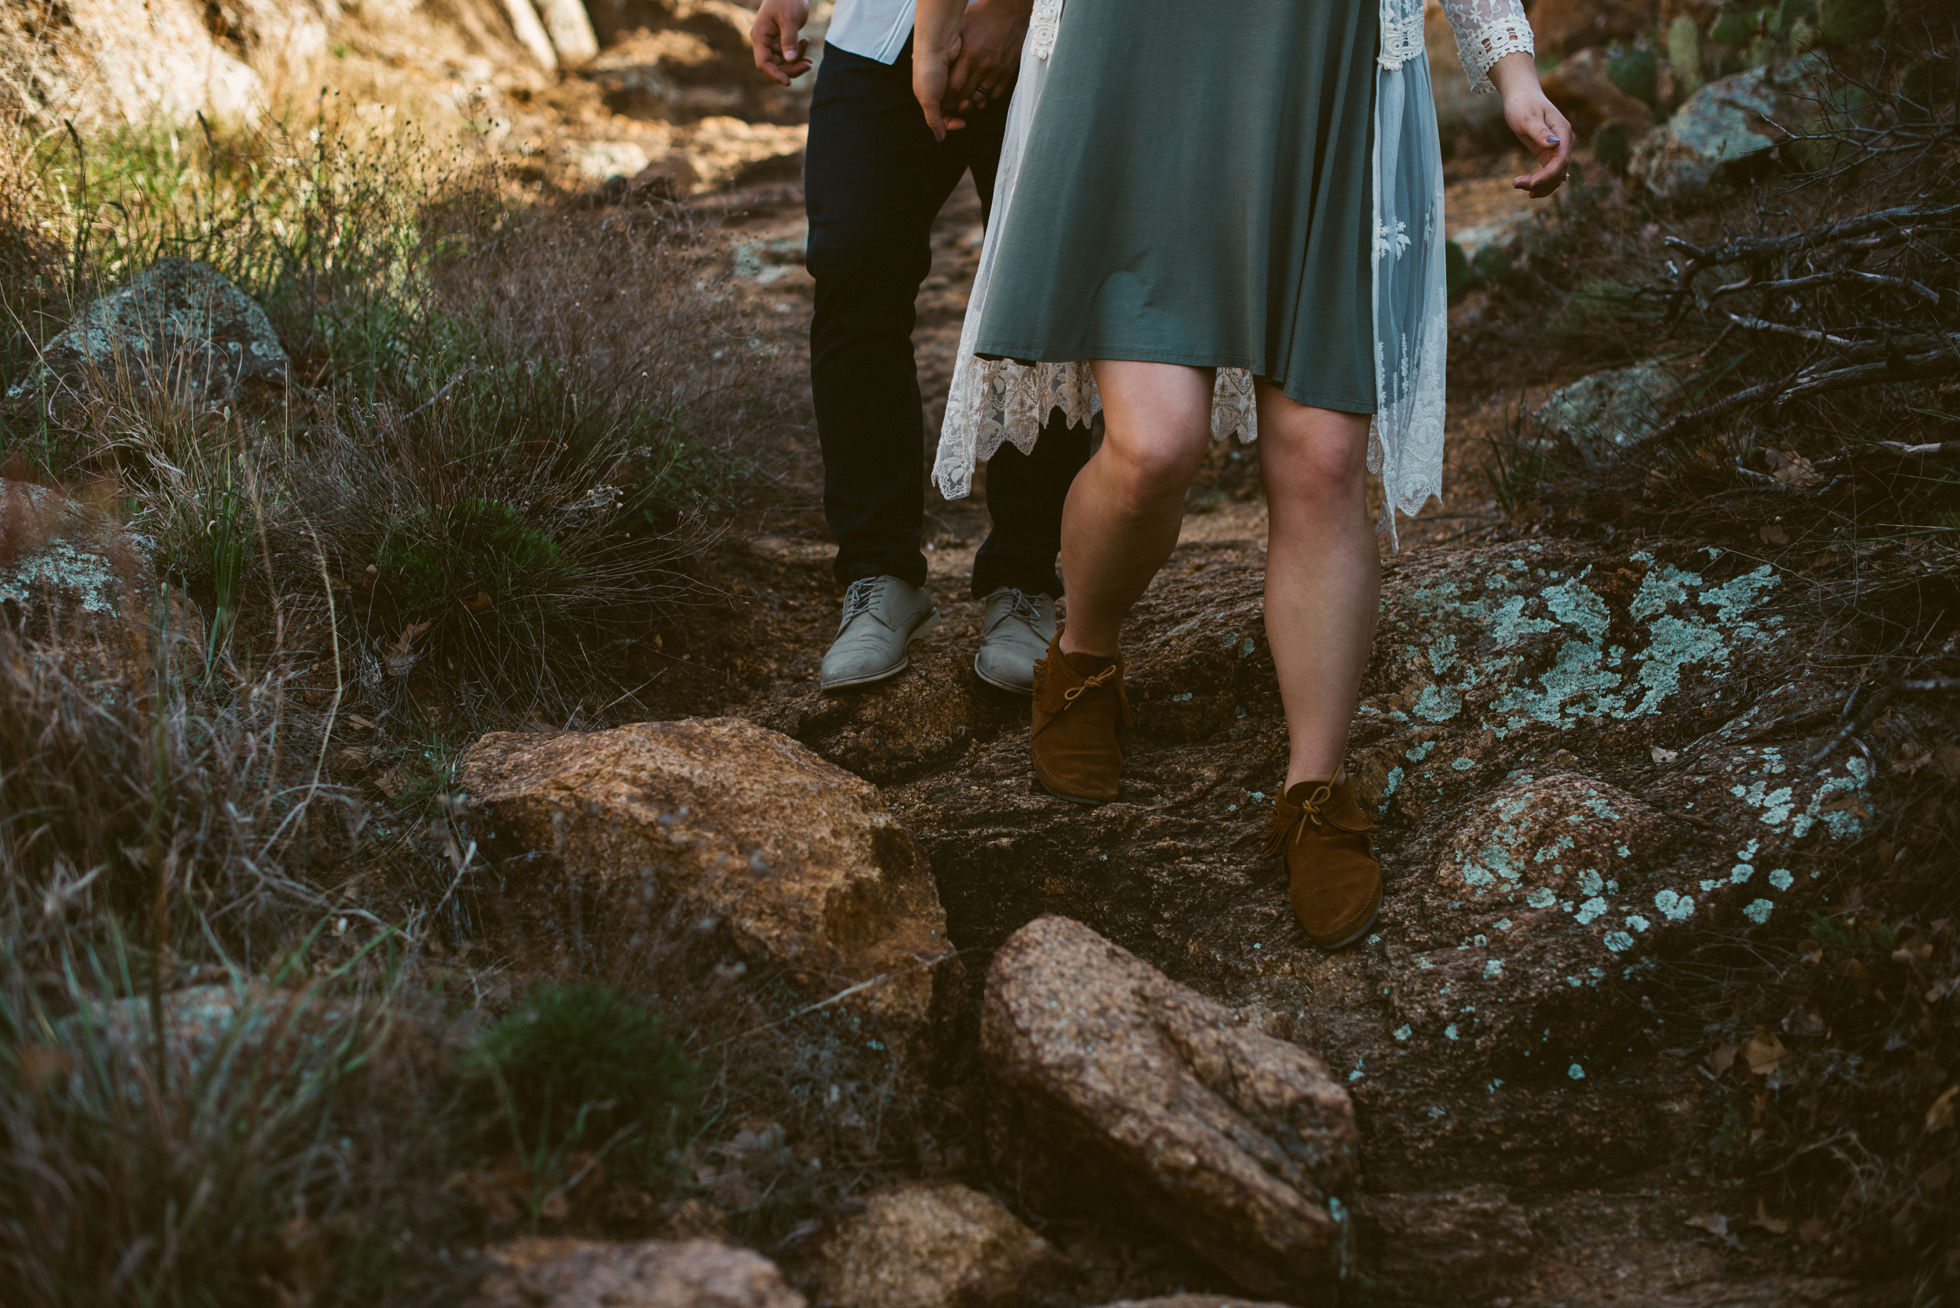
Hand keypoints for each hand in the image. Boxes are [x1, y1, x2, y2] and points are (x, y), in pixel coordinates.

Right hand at [751, 0, 811, 86]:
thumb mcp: (790, 19)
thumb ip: (789, 40)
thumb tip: (790, 60)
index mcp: (760, 36)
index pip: (763, 63)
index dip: (774, 75)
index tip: (788, 82)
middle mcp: (763, 40)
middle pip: (775, 65)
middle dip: (791, 68)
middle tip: (809, 65)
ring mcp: (771, 40)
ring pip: (782, 61)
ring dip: (796, 62)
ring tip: (810, 58)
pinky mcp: (780, 38)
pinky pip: (788, 53)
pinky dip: (798, 52)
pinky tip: (807, 42)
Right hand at [914, 36, 962, 138]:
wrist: (938, 42)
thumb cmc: (929, 70)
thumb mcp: (928, 98)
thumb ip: (933, 119)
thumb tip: (939, 139)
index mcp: (927, 98)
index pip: (940, 119)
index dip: (951, 123)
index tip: (962, 123)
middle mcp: (937, 89)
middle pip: (953, 109)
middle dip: (960, 109)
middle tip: (965, 103)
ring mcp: (949, 79)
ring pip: (961, 97)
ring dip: (967, 100)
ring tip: (968, 95)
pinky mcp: (959, 69)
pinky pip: (968, 85)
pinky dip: (971, 88)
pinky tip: (974, 86)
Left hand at [944, 0, 1030, 115]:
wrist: (1008, 10)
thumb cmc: (981, 16)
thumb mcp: (959, 27)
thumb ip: (943, 45)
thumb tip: (915, 56)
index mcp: (967, 54)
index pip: (953, 87)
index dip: (946, 96)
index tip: (943, 96)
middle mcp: (982, 65)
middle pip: (965, 95)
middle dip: (956, 101)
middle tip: (952, 100)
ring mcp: (996, 69)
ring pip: (980, 97)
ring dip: (971, 100)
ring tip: (966, 96)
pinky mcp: (1007, 71)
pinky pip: (994, 94)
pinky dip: (986, 95)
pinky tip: (981, 88)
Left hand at [1488, 51, 1572, 197]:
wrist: (1522, 96)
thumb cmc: (1523, 104)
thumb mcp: (1528, 118)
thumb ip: (1540, 132)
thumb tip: (1554, 145)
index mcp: (1563, 133)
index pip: (1561, 161)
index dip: (1547, 176)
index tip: (1531, 185)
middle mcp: (1566, 142)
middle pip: (1559, 171)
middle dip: (1540, 182)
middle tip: (1516, 184)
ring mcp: (1560, 148)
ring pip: (1556, 175)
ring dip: (1541, 186)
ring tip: (1518, 185)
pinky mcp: (1551, 153)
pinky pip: (1551, 173)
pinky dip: (1542, 183)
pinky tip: (1529, 188)